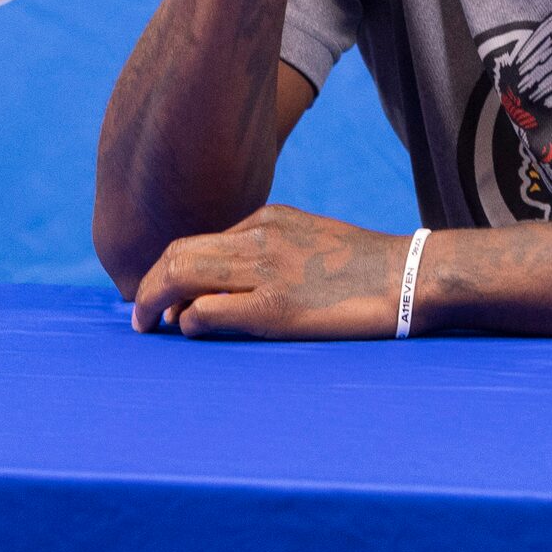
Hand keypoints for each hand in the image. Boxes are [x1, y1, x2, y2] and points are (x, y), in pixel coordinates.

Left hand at [131, 205, 408, 339]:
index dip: (169, 269)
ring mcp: (266, 271)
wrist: (410, 277)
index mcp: (267, 219)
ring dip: (157, 303)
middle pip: (178, 254)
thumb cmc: (367, 269)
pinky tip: (190, 332)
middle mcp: (259, 237)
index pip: (197, 240)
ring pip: (183, 276)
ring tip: (151, 326)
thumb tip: (231, 284)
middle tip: (141, 316)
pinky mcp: (275, 308)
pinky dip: (189, 322)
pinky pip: (208, 311)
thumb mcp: (312, 239)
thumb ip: (272, 249)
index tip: (163, 295)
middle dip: (150, 285)